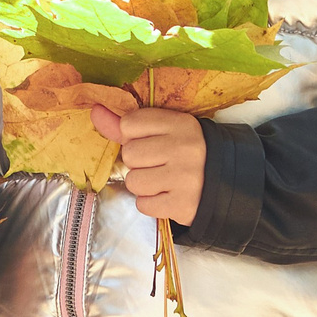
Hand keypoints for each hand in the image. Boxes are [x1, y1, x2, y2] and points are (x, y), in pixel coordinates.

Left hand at [93, 106, 205, 227]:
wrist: (221, 184)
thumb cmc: (184, 154)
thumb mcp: (163, 131)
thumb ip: (127, 123)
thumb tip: (95, 111)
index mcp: (179, 124)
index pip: (129, 124)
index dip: (133, 136)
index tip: (151, 142)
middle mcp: (184, 148)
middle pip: (129, 154)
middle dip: (138, 163)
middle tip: (159, 165)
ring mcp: (185, 177)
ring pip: (133, 181)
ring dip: (143, 185)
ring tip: (162, 181)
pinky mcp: (182, 204)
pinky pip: (143, 205)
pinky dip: (151, 203)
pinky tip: (167, 195)